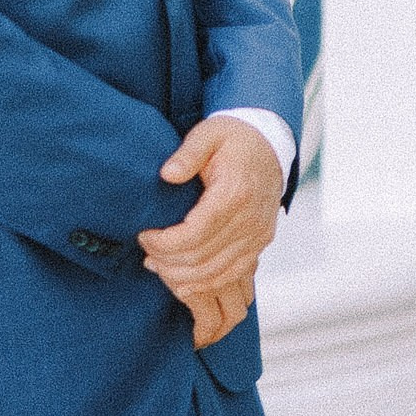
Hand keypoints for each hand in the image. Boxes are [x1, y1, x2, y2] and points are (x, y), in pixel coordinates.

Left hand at [139, 116, 284, 344]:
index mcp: (234, 193)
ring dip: (184, 276)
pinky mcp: (260, 243)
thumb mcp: (208, 134)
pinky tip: (184, 277)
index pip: (194, 234)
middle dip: (168, 261)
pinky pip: (233, 274)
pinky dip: (206, 282)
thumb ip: (187, 154)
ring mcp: (258, 234)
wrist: (271, 146)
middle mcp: (250, 220)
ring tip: (159, 265)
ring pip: (216, 273)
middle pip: (202, 258)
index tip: (144, 236)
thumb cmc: (235, 140)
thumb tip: (166, 175)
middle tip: (147, 253)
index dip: (164, 243)